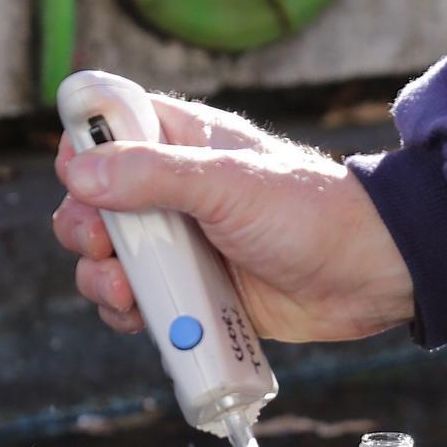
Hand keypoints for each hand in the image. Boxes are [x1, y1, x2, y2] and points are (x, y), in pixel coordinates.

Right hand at [52, 94, 413, 342]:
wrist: (366, 275)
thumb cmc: (309, 212)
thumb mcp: (226, 183)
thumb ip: (152, 174)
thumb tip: (81, 172)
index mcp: (179, 141)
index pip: (108, 128)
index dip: (83, 151)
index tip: (80, 180)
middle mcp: (170, 191)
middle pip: (91, 204)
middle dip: (84, 229)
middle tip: (105, 246)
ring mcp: (178, 245)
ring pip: (106, 260)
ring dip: (100, 279)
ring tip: (126, 293)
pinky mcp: (189, 292)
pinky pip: (135, 304)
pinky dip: (127, 315)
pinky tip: (143, 318)